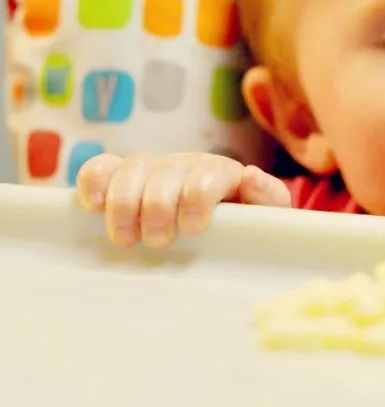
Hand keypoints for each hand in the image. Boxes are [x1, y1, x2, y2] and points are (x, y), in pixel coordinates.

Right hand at [76, 153, 291, 248]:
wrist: (222, 224)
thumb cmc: (243, 223)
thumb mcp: (265, 214)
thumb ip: (267, 196)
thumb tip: (250, 176)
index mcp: (222, 172)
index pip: (208, 175)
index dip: (198, 198)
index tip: (193, 229)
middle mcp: (186, 165)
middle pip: (167, 171)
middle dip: (159, 206)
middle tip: (158, 242)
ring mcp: (153, 168)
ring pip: (133, 168)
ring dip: (124, 202)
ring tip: (124, 239)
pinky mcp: (123, 177)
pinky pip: (102, 167)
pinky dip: (93, 181)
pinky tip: (93, 206)